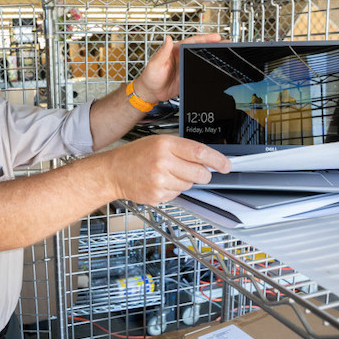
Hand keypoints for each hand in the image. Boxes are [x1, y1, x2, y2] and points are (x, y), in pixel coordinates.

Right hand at [104, 135, 230, 205]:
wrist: (113, 171)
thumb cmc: (135, 156)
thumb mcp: (158, 142)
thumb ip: (182, 149)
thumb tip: (207, 161)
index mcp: (165, 144)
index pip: (199, 153)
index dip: (217, 160)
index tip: (226, 165)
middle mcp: (162, 162)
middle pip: (199, 173)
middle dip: (202, 174)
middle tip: (195, 171)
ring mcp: (159, 181)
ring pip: (189, 185)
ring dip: (184, 182)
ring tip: (166, 174)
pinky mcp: (157, 195)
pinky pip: (177, 195)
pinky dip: (172, 190)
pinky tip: (159, 183)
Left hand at [135, 33, 223, 102]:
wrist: (150, 93)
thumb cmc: (150, 77)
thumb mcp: (155, 63)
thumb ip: (162, 52)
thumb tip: (167, 38)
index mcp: (175, 50)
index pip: (193, 42)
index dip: (205, 38)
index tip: (216, 37)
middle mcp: (182, 57)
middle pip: (201, 49)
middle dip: (214, 45)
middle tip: (228, 43)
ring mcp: (186, 66)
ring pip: (202, 59)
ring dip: (214, 56)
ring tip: (227, 53)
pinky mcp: (188, 76)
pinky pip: (201, 71)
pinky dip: (209, 69)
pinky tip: (218, 68)